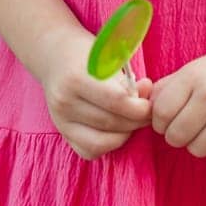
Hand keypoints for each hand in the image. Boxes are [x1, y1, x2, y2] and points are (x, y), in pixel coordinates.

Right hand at [38, 26, 154, 161]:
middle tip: (147, 113)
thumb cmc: (87, 54)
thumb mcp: (107, 57)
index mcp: (76, 77)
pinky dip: (107, 144)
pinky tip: (115, 130)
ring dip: (125, 134)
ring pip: (101, 142)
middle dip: (136, 121)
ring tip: (133, 120)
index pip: (116, 101)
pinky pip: (90, 151)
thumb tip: (146, 94)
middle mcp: (64, 102)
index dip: (139, 108)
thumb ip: (128, 80)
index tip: (150, 104)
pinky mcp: (62, 133)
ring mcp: (60, 120)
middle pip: (111, 123)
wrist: (55, 57)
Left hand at [147, 37, 205, 166]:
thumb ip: (166, 88)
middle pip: (175, 137)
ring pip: (197, 150)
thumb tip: (142, 110)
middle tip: (193, 123)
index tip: (172, 117)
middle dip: (179, 134)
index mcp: (193, 76)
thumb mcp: (195, 68)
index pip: (159, 114)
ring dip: (201, 143)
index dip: (162, 121)